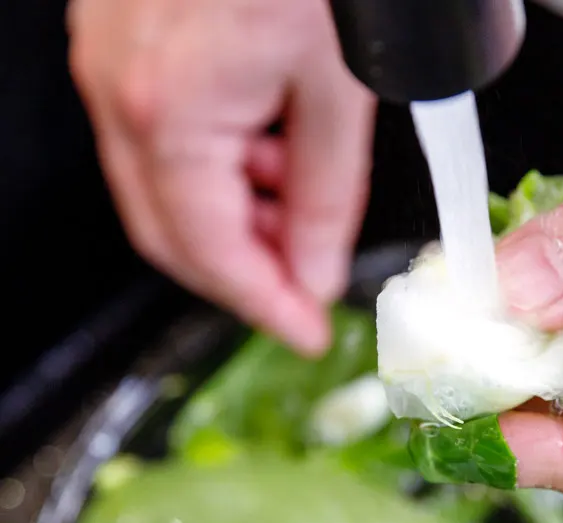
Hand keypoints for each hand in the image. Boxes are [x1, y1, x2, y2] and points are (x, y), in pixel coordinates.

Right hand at [67, 0, 375, 354]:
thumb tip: (313, 269)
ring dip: (237, 213)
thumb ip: (326, 193)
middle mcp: (121, 90)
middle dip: (245, 269)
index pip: (210, 253)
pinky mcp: (126, 41)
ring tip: (303, 204)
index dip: (263, 305)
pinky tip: (273, 149)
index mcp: (172, 110)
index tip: (304, 331)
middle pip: (173, 230)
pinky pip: (165, 134)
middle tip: (305, 283)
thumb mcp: (340, 86)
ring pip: (166, 186)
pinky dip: (221, 161)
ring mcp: (113, 63)